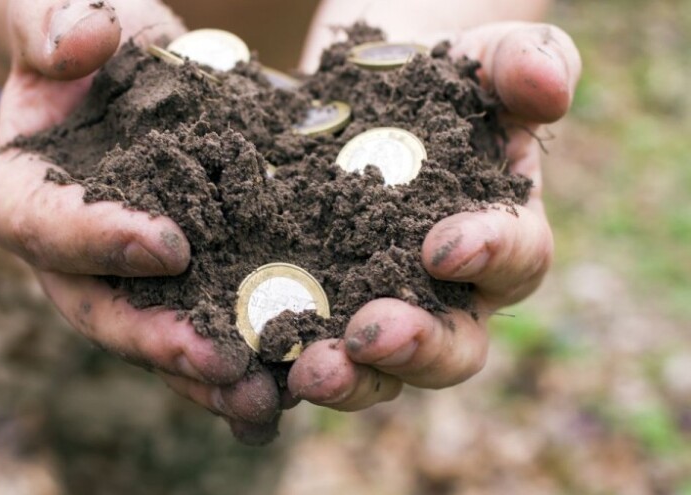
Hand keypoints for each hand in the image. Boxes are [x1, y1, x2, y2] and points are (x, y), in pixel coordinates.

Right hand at [0, 0, 281, 444]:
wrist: (132, 66)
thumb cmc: (90, 35)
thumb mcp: (66, 11)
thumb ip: (55, 22)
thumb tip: (85, 38)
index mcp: (25, 193)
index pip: (45, 226)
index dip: (100, 240)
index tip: (169, 244)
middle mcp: (72, 254)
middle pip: (102, 311)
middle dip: (159, 340)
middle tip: (218, 362)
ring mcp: (128, 277)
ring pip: (159, 337)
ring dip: (208, 374)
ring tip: (262, 397)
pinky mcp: (183, 280)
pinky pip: (207, 324)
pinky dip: (244, 355)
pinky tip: (290, 382)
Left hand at [287, 22, 581, 409]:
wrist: (357, 95)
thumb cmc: (435, 80)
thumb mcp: (483, 57)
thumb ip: (527, 62)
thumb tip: (549, 89)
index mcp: (503, 237)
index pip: (517, 258)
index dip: (489, 254)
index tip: (442, 247)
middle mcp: (448, 294)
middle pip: (452, 346)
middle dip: (415, 347)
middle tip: (369, 336)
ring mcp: (378, 309)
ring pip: (378, 369)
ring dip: (348, 377)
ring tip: (309, 369)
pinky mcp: (317, 312)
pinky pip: (306, 354)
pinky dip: (280, 369)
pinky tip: (250, 368)